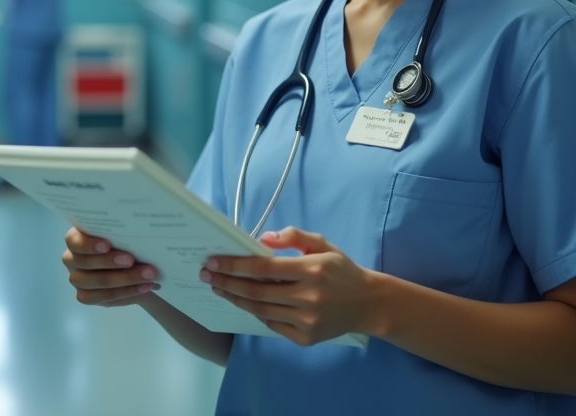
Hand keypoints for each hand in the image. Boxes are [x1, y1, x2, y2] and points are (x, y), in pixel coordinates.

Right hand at [62, 227, 158, 307]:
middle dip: (110, 261)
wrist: (133, 266)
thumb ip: (120, 234)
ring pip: (95, 281)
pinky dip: (126, 292)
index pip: (73, 240)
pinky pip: (102, 297)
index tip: (107, 245)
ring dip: (124, 278)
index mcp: (76, 238)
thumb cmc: (123, 243)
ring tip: (147, 276)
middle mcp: (71, 258)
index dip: (89, 244)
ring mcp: (77, 279)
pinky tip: (143, 287)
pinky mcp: (85, 296)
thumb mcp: (121, 235)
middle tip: (132, 260)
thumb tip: (136, 234)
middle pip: (85, 262)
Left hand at [201, 226, 378, 345]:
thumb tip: (263, 238)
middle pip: (256, 291)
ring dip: (236, 299)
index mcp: (311, 270)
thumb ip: (294, 236)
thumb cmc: (341, 271)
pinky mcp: (306, 338)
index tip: (214, 261)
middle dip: (227, 282)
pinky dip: (257, 313)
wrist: (368, 303)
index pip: (262, 267)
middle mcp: (308, 297)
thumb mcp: (322, 245)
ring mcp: (307, 320)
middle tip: (207, 275)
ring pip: (261, 310)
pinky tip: (244, 303)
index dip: (234, 264)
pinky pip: (273, 325)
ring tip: (219, 289)